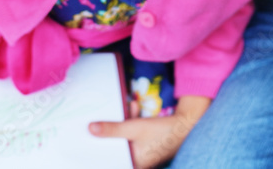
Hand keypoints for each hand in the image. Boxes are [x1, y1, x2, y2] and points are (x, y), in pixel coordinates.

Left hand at [89, 96, 210, 168]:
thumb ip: (112, 130)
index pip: (109, 161)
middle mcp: (136, 162)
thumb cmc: (162, 131)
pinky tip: (133, 108)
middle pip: (114, 148)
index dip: (98, 152)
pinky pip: (132, 135)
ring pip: (123, 139)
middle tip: (99, 122)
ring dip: (122, 123)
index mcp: (132, 164)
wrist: (186, 125)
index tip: (85, 142)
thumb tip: (90, 129)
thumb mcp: (134, 128)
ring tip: (126, 108)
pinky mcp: (145, 145)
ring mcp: (141, 154)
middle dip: (110, 133)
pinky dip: (131, 123)